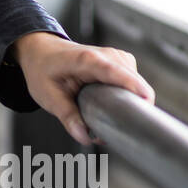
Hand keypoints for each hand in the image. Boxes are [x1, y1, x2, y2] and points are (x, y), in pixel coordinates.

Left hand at [7, 31, 155, 144]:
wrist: (42, 50)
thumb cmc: (43, 69)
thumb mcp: (47, 95)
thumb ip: (67, 116)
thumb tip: (84, 136)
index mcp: (87, 61)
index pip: (116, 72)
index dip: (133, 86)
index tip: (146, 102)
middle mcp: (107, 55)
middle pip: (133, 82)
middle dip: (128, 108)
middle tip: (107, 128)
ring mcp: (117, 58)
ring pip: (136, 85)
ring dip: (127, 103)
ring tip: (105, 116)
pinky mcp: (121, 63)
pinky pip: (133, 83)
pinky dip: (127, 96)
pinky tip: (111, 104)